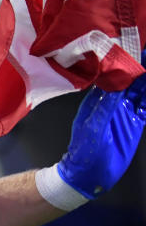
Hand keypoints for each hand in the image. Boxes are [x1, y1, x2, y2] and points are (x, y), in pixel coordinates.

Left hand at [56, 57, 145, 198]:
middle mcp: (113, 103)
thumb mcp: (94, 126)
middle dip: (140, 67)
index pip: (115, 77)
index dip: (125, 64)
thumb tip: (115, 86)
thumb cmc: (85, 151)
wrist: (89, 174)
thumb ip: (105, 106)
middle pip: (130, 81)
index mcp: (98, 100)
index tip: (136, 51)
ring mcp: (125, 113)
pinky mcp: (134, 124)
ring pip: (140, 91)